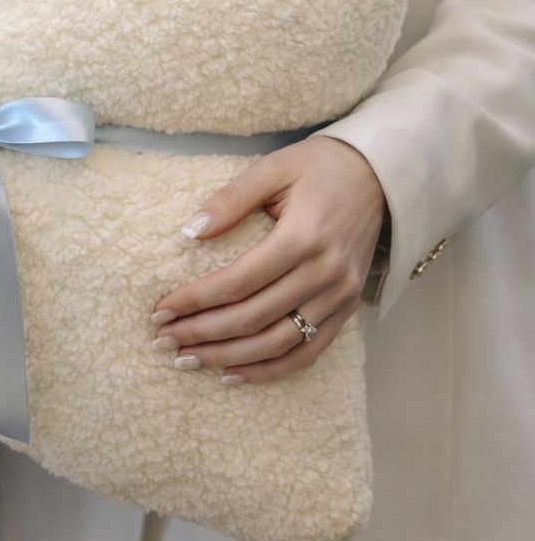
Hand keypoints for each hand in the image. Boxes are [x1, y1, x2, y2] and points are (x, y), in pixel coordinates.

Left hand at [152, 135, 386, 383]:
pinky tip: (234, 373)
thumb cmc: (320, 167)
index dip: (195, 300)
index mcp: (303, 238)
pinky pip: (307, 352)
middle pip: (253, 318)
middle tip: (163, 339)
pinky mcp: (347, 309)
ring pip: (277, 343)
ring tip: (188, 359)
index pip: (238, 282)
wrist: (380, 176)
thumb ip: (231, 199)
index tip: (160, 309)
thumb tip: (189, 232)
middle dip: (202, 333)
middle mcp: (324, 274)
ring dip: (229, 357)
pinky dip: (270, 369)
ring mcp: (339, 297)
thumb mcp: (273, 168)